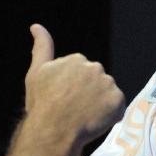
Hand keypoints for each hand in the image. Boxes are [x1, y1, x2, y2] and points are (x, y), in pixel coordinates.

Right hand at [25, 24, 124, 145]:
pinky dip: (110, 114)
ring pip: (107, 93)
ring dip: (100, 103)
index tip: (63, 97)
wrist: (53, 130)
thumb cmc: (42, 104)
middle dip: (88, 92)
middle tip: (73, 107)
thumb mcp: (37, 72)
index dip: (72, 88)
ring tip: (83, 115)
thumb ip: (42, 47)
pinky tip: (95, 121)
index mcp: (77, 60)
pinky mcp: (119, 100)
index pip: (81, 73)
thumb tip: (36, 26)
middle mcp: (96, 68)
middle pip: (96, 81)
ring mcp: (108, 84)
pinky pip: (117, 107)